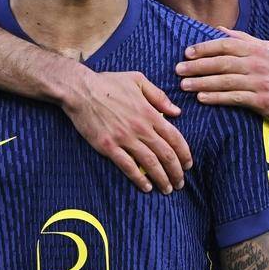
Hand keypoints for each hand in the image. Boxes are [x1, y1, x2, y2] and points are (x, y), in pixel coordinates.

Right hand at [61, 68, 192, 193]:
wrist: (80, 90)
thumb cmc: (108, 83)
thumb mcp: (137, 80)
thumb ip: (159, 96)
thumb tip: (177, 112)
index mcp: (149, 113)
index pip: (175, 138)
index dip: (184, 154)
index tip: (188, 165)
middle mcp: (140, 128)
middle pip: (166, 155)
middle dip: (176, 172)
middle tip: (180, 183)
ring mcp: (124, 138)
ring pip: (150, 164)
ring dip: (162, 179)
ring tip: (167, 189)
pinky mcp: (108, 147)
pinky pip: (128, 167)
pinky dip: (139, 179)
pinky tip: (146, 187)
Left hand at [176, 29, 268, 127]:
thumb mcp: (267, 51)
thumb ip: (244, 39)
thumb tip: (220, 29)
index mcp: (257, 49)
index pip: (225, 44)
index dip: (204, 48)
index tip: (187, 53)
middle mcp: (258, 63)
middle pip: (221, 62)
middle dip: (197, 65)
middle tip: (178, 69)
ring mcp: (259, 82)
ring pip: (225, 80)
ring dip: (202, 82)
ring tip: (184, 85)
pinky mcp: (260, 100)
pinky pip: (233, 97)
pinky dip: (216, 97)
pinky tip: (202, 98)